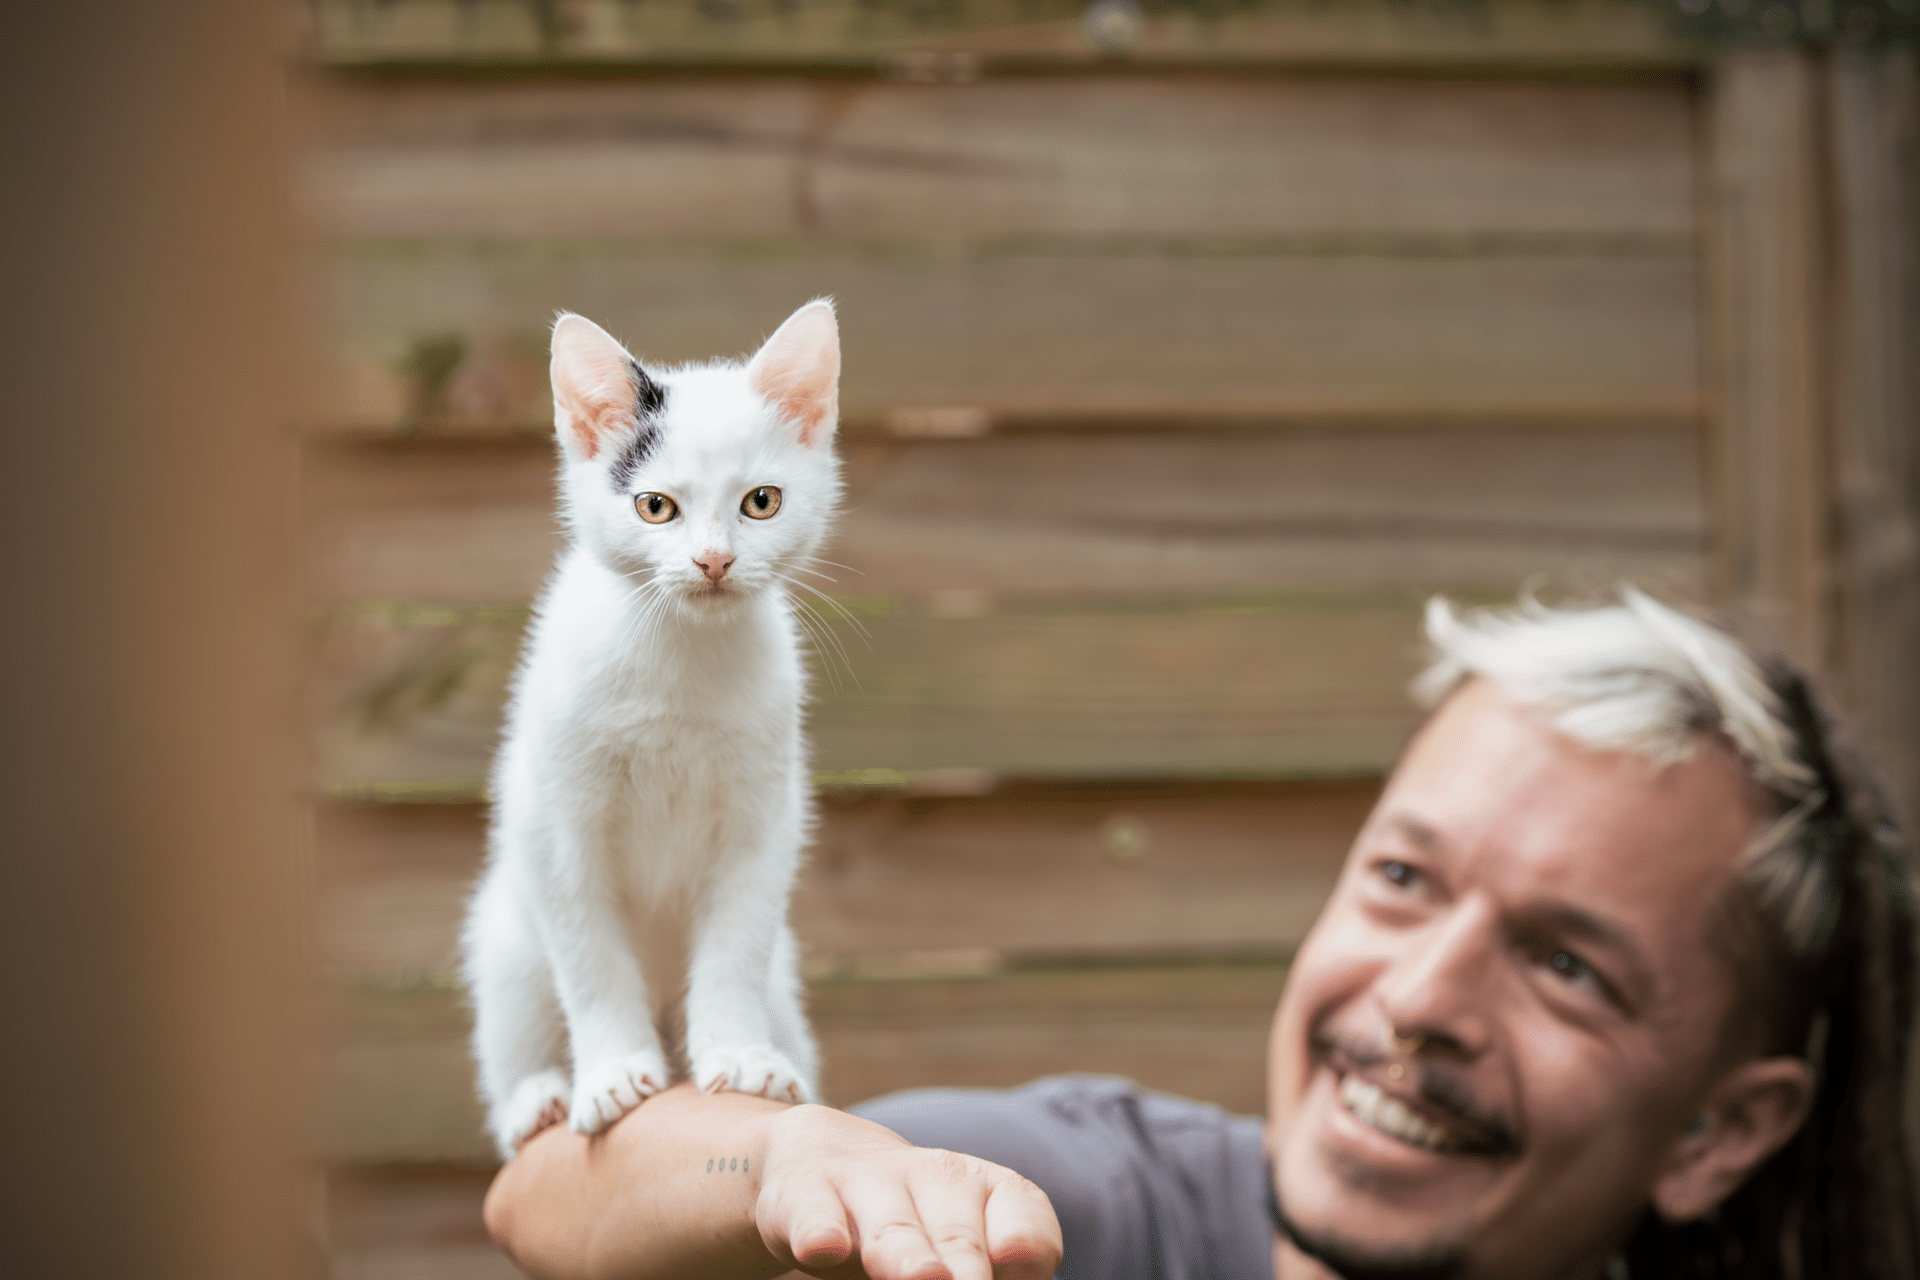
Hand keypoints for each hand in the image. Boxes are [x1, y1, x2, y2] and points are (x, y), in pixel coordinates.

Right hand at [757, 1104, 1061, 1279]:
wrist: (816, 1163)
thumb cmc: (910, 1229)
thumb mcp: (952, 1248)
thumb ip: (981, 1271)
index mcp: (987, 1192)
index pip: (1024, 1222)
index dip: (1026, 1250)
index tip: (1019, 1270)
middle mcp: (937, 1178)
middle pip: (960, 1237)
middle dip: (969, 1271)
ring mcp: (868, 1182)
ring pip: (893, 1227)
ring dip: (908, 1257)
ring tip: (925, 1279)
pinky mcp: (807, 1193)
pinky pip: (816, 1214)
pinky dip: (821, 1232)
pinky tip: (824, 1248)